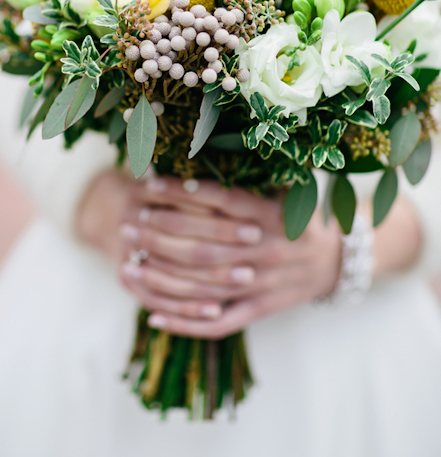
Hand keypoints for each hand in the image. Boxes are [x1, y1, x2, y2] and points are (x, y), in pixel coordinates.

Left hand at [118, 177, 341, 338]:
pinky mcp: (259, 310)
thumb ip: (254, 173)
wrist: (338, 261)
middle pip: (204, 244)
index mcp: (272, 215)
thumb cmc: (302, 217)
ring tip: (127, 261)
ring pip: (204, 283)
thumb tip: (214, 142)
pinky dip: (186, 322)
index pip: (220, 202)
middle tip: (129, 222)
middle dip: (161, 233)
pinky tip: (153, 315)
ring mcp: (262, 284)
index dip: (184, 192)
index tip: (150, 185)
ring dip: (162, 274)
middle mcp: (265, 251)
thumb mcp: (288, 189)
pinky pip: (219, 321)